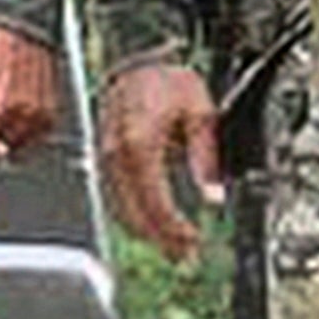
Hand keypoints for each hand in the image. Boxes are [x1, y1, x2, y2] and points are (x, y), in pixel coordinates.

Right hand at [96, 59, 225, 260]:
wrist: (136, 63)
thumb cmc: (165, 82)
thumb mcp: (200, 113)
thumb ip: (205, 157)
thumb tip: (213, 196)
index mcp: (140, 144)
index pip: (154, 201)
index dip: (173, 228)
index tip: (192, 241)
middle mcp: (117, 155)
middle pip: (135, 213)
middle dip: (160, 239)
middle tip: (185, 255)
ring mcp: (107, 158)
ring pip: (121, 210)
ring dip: (146, 232)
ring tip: (173, 247)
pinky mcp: (105, 160)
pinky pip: (116, 198)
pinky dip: (134, 217)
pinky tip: (151, 226)